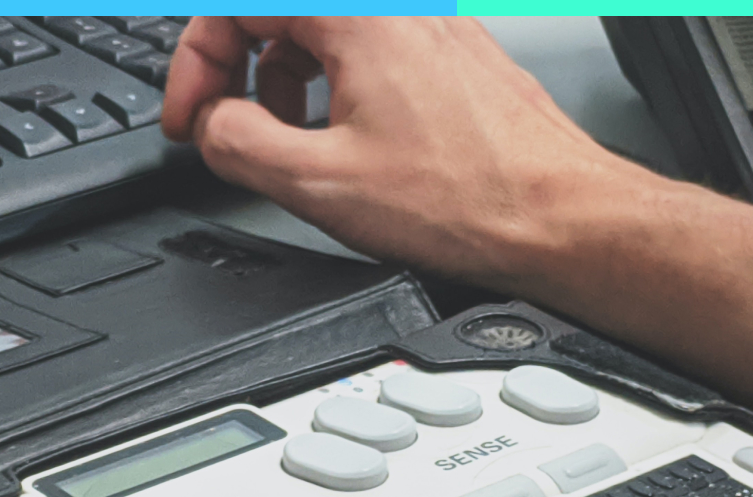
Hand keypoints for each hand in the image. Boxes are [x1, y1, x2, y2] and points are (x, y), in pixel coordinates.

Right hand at [163, 17, 644, 288]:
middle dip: (237, 73)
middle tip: (223, 131)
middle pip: (280, 15)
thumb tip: (210, 125)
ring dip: (283, 85)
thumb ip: (236, 143)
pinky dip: (334, 90)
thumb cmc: (469, 201)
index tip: (191, 118)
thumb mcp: (316, 183)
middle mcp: (398, 7)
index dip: (195, 64)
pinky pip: (369, 53)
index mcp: (358, 14)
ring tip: (288, 147)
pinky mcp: (453, 59)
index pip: (236, 6)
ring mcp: (431, 28)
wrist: (561, 220)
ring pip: (324, 32)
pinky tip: (343, 146)